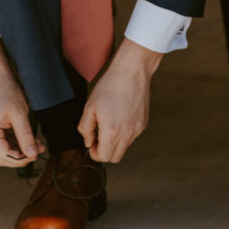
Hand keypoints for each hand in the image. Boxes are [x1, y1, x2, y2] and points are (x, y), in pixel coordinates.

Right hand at [0, 39, 44, 167]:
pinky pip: (3, 143)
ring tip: (36, 144)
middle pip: (2, 157)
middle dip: (21, 157)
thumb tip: (32, 153)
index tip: (36, 154)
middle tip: (38, 150)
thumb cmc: (6, 91)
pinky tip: (28, 139)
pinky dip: (15, 144)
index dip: (21, 158)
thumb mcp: (19, 114)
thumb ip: (25, 136)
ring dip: (20, 151)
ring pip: (3, 152)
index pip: (4, 155)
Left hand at [78, 38, 161, 162]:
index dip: (95, 152)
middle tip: (99, 136)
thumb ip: (85, 128)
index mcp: (112, 131)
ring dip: (115, 142)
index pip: (104, 157)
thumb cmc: (110, 86)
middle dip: (105, 151)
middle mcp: (127, 134)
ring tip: (109, 123)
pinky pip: (132, 136)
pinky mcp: (143, 123)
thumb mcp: (90, 106)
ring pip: (124, 147)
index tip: (92, 142)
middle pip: (115, 157)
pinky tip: (119, 116)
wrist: (132, 71)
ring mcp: (137, 129)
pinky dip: (124, 133)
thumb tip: (89, 142)